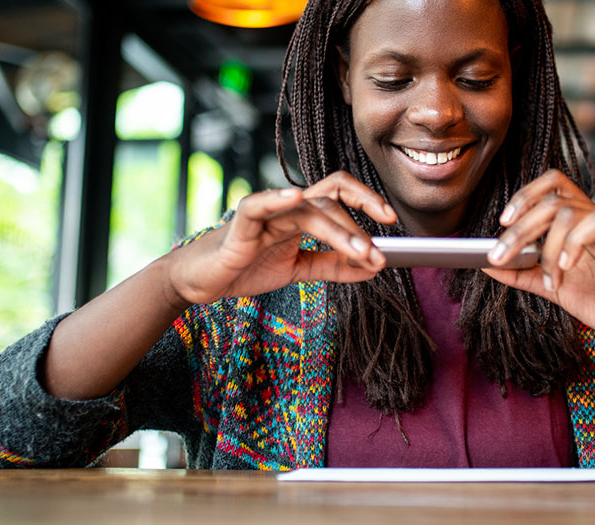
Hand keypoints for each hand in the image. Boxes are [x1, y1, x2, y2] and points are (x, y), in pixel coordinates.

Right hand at [164, 171, 395, 306]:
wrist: (203, 281)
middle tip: (379, 252)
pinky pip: (259, 205)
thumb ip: (333, 267)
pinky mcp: (241, 225)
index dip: (367, 201)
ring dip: (339, 231)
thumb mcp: (299, 270)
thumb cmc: (247, 267)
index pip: (340, 194)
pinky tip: (295, 198)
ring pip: (308, 209)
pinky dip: (277, 198)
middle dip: (360, 222)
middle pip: (331, 198)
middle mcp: (287, 207)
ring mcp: (265, 213)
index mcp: (301, 213)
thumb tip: (373, 267)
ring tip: (360, 252)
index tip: (391, 220)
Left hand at [483, 170, 594, 352]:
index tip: (502, 222)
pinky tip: (567, 268)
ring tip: (551, 279)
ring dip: (548, 248)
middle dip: (519, 229)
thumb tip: (484, 263)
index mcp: (579, 222)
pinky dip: (573, 245)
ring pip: (568, 212)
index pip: (551, 187)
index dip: (523, 196)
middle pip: (551, 199)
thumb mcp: (553, 288)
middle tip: (500, 256)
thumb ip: (522, 273)